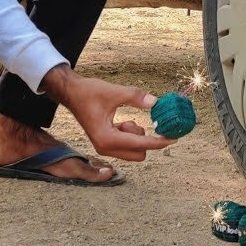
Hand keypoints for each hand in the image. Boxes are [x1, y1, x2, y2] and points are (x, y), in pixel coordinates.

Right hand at [41, 65, 171, 160]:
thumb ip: (135, 97)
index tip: (174, 137)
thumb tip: (156, 102)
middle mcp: (105, 147)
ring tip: (126, 119)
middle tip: (149, 121)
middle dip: (146, 139)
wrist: (71, 94)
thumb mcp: (113, 92)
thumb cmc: (89, 92)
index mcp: (106, 138)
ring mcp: (105, 147)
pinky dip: (131, 134)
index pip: (140, 143)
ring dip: (137, 136)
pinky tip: (122, 121)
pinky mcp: (106, 143)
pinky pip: (127, 145)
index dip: (159, 141)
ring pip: (134, 150)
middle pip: (139, 153)